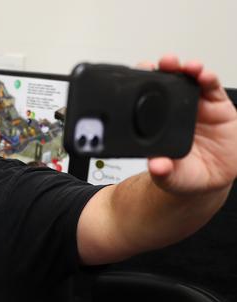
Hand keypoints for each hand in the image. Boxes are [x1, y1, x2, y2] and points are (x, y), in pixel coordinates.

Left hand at [145, 55, 236, 194]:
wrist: (212, 181)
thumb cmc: (185, 174)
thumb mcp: (170, 177)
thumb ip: (163, 171)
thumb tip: (156, 166)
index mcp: (158, 122)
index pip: (147, 97)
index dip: (143, 83)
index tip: (140, 75)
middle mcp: (176, 110)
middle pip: (169, 81)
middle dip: (166, 68)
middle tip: (164, 64)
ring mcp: (197, 107)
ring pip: (191, 80)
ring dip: (189, 69)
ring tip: (188, 67)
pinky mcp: (219, 107)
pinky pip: (212, 89)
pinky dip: (208, 79)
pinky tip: (204, 75)